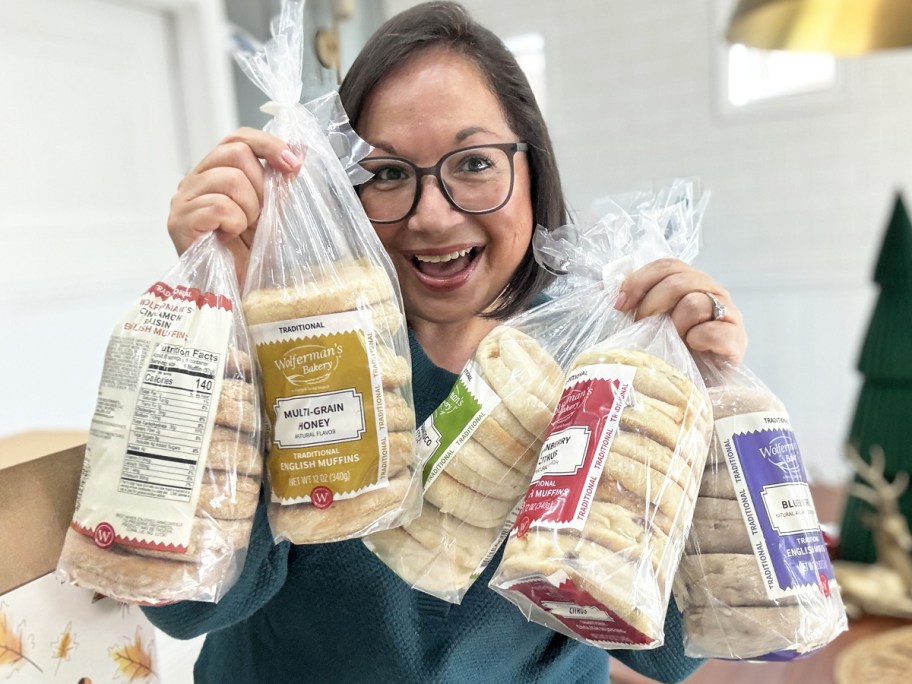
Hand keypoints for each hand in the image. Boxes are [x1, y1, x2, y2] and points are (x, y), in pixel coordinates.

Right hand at [167, 127, 302, 283]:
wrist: (235, 292)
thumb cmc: (250, 254)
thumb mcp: (271, 212)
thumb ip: (280, 182)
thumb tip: (300, 149)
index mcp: (213, 173)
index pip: (237, 138)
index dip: (268, 145)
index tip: (293, 164)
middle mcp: (193, 181)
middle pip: (235, 152)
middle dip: (260, 186)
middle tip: (258, 216)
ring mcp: (183, 201)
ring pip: (230, 179)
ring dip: (249, 209)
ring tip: (243, 230)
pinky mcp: (180, 223)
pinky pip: (219, 206)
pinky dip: (235, 223)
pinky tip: (229, 238)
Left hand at [615, 258, 746, 361]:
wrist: (692, 393)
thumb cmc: (669, 356)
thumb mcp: (648, 325)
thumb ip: (638, 303)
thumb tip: (610, 290)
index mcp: (692, 283)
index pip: (667, 265)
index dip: (640, 280)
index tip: (621, 304)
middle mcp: (713, 293)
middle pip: (679, 280)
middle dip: (652, 304)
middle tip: (643, 326)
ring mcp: (729, 315)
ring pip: (694, 303)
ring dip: (675, 326)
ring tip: (673, 342)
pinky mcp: (737, 340)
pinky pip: (712, 331)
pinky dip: (696, 341)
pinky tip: (692, 350)